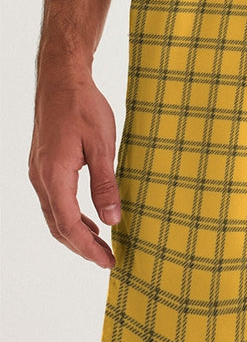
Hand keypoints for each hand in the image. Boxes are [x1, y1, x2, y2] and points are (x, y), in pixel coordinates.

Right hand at [28, 73, 120, 268]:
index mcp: (54, 175)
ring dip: (76, 233)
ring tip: (100, 245)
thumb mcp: (103, 146)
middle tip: (107, 260)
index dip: (88, 248)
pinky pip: (55, 200)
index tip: (107, 261)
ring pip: (54, 214)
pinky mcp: (44, 165)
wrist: (62, 80)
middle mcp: (40, 177)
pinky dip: (71, 216)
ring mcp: (39, 172)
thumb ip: (105, 185)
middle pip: (58, 226)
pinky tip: (89, 220)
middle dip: (82, 247)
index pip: (68, 224)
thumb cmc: (83, 107)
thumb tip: (112, 220)